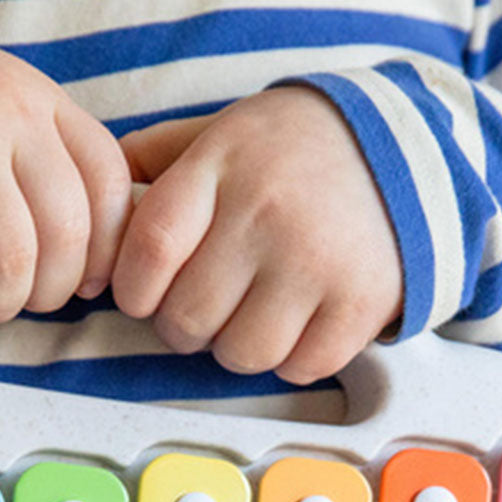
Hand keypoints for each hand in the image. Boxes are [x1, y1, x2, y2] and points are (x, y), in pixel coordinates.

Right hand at [0, 23, 131, 325]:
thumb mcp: (25, 115)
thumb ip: (67, 172)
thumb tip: (98, 270)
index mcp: (47, 106)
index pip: (108, 186)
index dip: (107, 251)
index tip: (88, 280)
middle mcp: (7, 122)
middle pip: (64, 233)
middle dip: (53, 291)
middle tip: (30, 297)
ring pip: (9, 259)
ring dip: (4, 303)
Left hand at [110, 87, 403, 383]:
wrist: (404, 148)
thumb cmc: (288, 152)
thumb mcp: (220, 134)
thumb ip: (156, 159)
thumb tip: (96, 200)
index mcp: (221, 166)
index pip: (148, 250)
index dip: (134, 290)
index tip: (143, 293)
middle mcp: (267, 212)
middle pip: (188, 317)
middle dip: (182, 326)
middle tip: (202, 306)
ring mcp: (318, 259)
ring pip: (241, 354)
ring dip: (236, 347)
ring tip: (250, 314)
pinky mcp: (362, 301)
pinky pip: (300, 367)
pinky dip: (292, 358)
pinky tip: (297, 322)